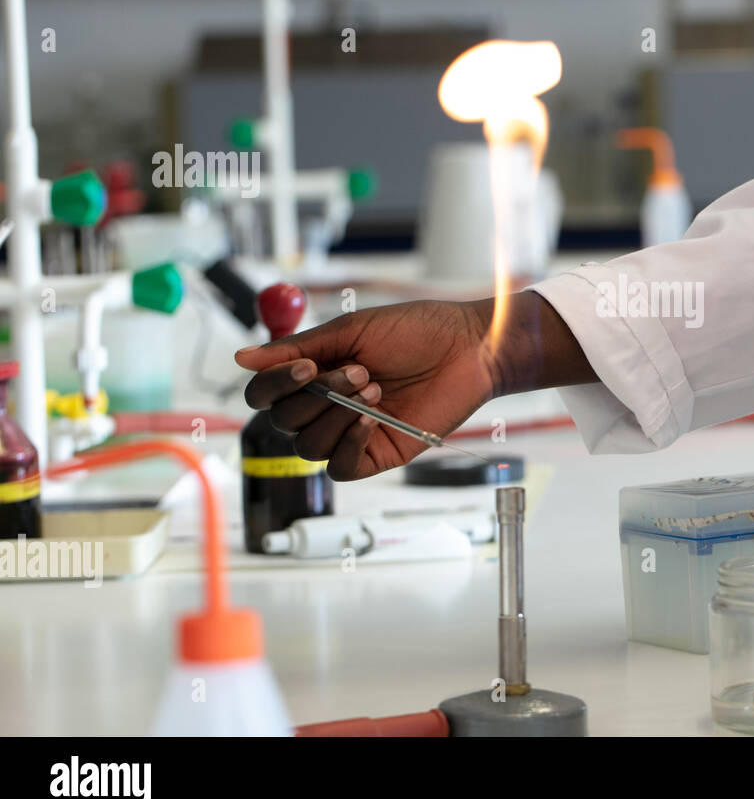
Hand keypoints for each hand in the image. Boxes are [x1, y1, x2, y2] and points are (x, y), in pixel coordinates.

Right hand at [234, 292, 594, 479]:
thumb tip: (240, 358)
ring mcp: (351, 433)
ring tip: (375, 388)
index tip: (305, 365)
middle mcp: (326, 406)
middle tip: (360, 370)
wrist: (468, 348)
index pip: (265, 394)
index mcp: (314, 374)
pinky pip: (340, 467)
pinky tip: (371, 421)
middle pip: (282, 422)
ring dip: (335, 416)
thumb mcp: (351, 331)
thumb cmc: (416, 331)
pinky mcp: (378, 454)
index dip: (274, 384)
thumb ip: (296, 348)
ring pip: (307, 447)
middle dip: (316, 396)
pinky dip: (348, 444)